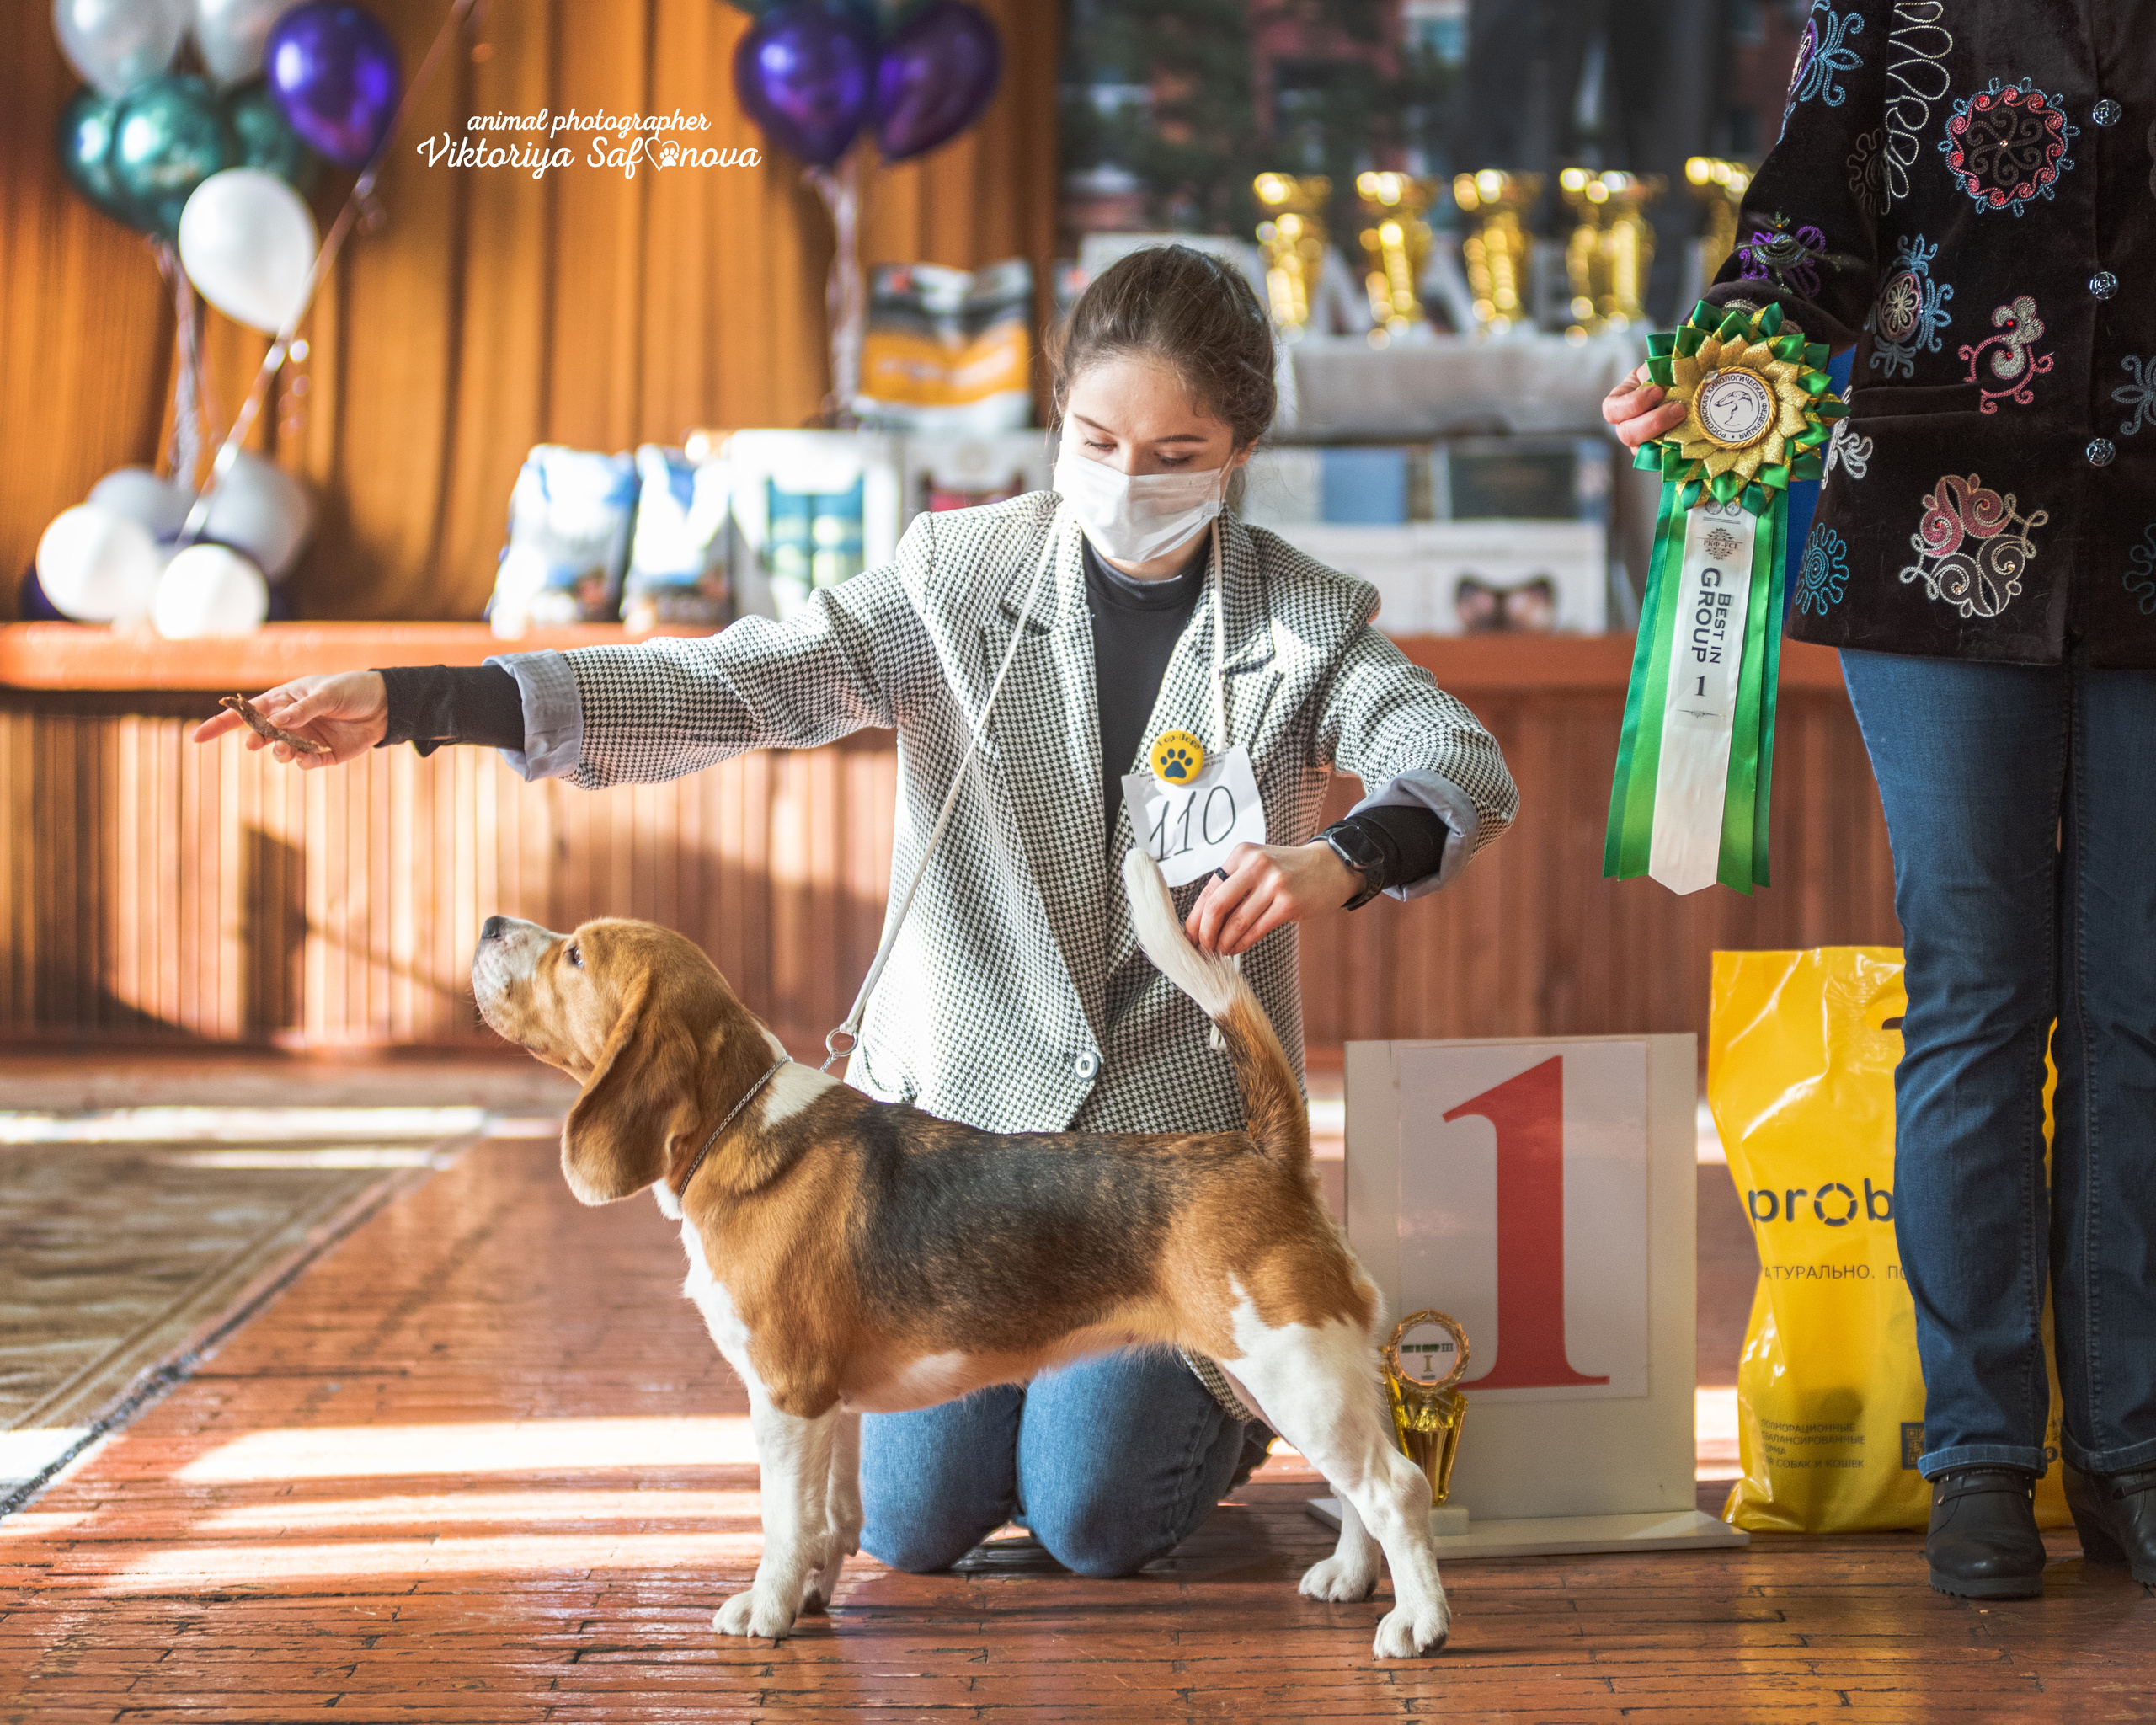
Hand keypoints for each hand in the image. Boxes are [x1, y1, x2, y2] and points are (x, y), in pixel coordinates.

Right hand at [190, 671, 388, 767]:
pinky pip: (306, 763)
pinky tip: (306, 759)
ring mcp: (304, 739)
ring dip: (279, 752)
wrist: (384, 705)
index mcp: (283, 700)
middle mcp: (289, 722)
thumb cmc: (351, 690)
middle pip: (260, 735)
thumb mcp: (326, 694)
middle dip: (255, 740)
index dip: (220, 724)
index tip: (197, 738)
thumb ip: (302, 709)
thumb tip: (275, 723)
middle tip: (256, 742)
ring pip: (281, 752)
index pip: (245, 712)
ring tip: (285, 749)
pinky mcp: (323, 756)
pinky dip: (304, 763)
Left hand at [1184, 841, 1361, 956]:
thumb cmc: (1287, 871)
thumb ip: (1232, 886)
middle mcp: (1255, 865)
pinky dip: (1242, 944)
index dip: (1195, 917)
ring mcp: (1273, 884)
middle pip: (1217, 906)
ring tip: (1219, 951)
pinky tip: (1235, 949)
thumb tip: (1201, 920)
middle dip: (1205, 933)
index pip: (1209, 890)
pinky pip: (1256, 930)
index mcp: (1241, 854)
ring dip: (1223, 942)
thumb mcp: (1257, 865)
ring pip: (1236, 922)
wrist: (1330, 867)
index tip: (1188, 936)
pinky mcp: (1289, 904)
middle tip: (1202, 947)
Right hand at [1603, 363, 1687, 450]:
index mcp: (1621, 401)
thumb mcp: (1660, 367)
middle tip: (1679, 408)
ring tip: (1685, 417)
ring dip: (1664, 434)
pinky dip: (1674, 449)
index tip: (1657, 391)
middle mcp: (1628, 425)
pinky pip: (1662, 458)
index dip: (1632, 404)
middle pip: (1626, 434)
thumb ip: (1658, 372)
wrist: (1691, 385)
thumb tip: (1668, 377)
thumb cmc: (1670, 373)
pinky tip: (1689, 437)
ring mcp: (1643, 442)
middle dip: (1652, 422)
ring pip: (1642, 449)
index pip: (1612, 409)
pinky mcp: (1660, 452)